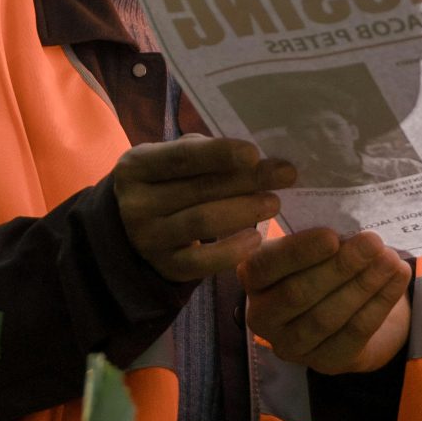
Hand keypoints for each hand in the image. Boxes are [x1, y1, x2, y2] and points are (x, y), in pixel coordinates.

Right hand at [113, 136, 294, 282]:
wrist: (136, 228)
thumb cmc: (167, 182)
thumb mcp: (173, 159)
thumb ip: (205, 153)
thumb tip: (255, 156)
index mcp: (136, 166)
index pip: (180, 157)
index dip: (219, 153)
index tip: (254, 153)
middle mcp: (136, 203)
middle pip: (198, 189)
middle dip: (246, 180)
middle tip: (285, 174)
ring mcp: (147, 239)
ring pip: (201, 223)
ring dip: (243, 211)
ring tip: (274, 203)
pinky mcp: (165, 267)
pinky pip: (200, 263)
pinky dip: (230, 251)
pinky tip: (256, 239)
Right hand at [242, 227, 411, 373]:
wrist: (344, 307)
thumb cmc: (322, 263)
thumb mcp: (310, 246)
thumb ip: (319, 238)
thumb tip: (349, 228)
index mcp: (252, 279)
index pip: (265, 267)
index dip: (298, 253)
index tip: (332, 236)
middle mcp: (262, 317)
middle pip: (298, 294)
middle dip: (340, 267)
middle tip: (373, 243)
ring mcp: (291, 345)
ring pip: (327, 317)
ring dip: (363, 285)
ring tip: (390, 259)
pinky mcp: (324, 362)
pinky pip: (353, 334)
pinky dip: (379, 304)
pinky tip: (397, 280)